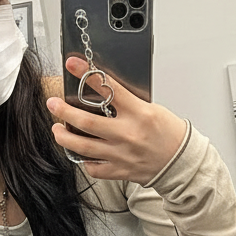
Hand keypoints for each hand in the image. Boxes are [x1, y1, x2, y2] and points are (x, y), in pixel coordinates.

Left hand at [46, 56, 187, 185]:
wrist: (181, 162)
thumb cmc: (169, 135)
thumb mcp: (152, 110)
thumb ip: (127, 104)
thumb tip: (102, 94)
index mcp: (139, 114)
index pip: (109, 89)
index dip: (87, 75)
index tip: (73, 64)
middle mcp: (128, 135)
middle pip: (86, 122)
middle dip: (64, 111)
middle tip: (53, 104)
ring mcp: (121, 155)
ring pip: (83, 147)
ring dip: (65, 137)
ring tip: (57, 130)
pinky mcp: (119, 171)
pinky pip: (94, 167)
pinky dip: (84, 160)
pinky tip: (80, 153)